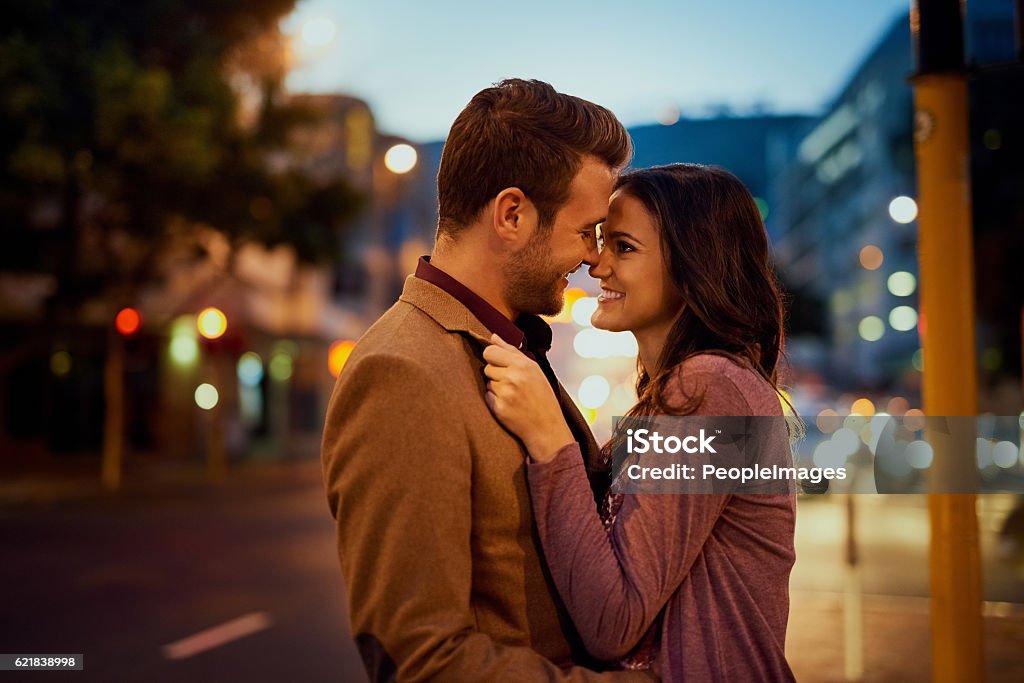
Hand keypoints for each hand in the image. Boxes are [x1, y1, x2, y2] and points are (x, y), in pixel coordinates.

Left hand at [482, 334, 575, 461]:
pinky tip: (508, 405)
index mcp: (523, 365)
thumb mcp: (533, 369)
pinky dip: (494, 400)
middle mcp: (513, 377)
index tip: (499, 363)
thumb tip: (493, 336)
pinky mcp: (498, 408)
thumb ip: (511, 350)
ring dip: (495, 388)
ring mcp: (505, 393)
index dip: (492, 357)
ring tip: (512, 395)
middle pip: (487, 367)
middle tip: (511, 383)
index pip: (490, 351)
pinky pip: (486, 396)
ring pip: (487, 382)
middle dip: (495, 374)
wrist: (547, 427)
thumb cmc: (541, 396)